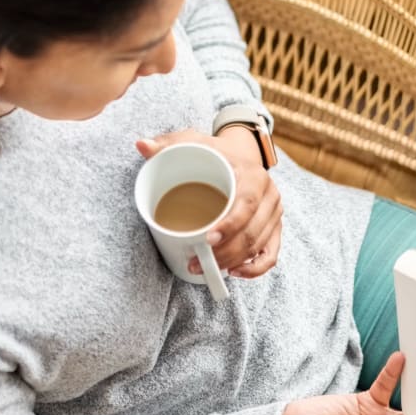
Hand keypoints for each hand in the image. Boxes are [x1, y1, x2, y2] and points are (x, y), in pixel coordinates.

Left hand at [136, 127, 281, 277]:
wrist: (239, 155)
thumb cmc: (214, 151)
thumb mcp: (191, 142)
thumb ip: (166, 143)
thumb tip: (141, 145)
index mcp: (253, 175)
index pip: (246, 204)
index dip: (230, 225)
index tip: (208, 239)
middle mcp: (269, 195)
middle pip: (252, 232)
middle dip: (224, 253)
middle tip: (196, 261)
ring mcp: (274, 214)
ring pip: (258, 246)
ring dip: (232, 262)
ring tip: (204, 267)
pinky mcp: (274, 228)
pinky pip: (270, 255)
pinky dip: (254, 268)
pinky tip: (233, 272)